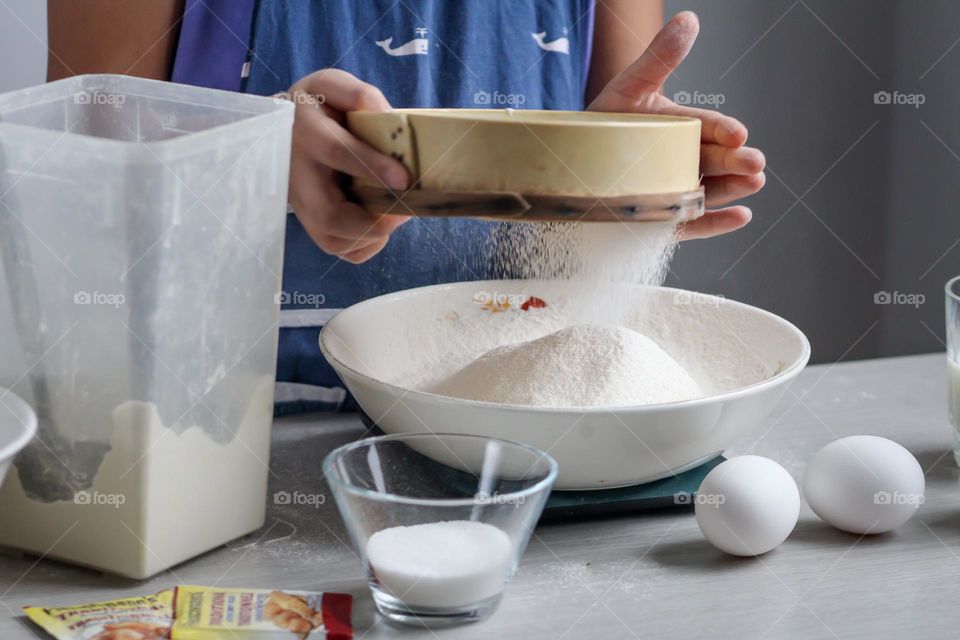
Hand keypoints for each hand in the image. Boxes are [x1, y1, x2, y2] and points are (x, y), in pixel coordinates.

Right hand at [285, 69, 410, 262]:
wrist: (282, 130)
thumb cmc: (317, 107)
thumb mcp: (331, 86)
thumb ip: (357, 94)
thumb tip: (384, 115)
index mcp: (305, 132)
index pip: (336, 152)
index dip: (372, 167)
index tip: (404, 179)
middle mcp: (298, 174)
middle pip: (330, 215)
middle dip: (373, 221)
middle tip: (405, 210)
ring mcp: (301, 204)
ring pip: (333, 239)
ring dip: (371, 235)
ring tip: (395, 214)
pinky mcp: (309, 222)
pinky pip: (336, 248)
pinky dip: (364, 245)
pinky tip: (378, 225)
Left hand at [589, 11, 765, 239]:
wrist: (570, 164)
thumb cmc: (602, 123)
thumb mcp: (629, 88)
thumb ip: (659, 58)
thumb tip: (690, 19)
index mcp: (680, 128)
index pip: (707, 128)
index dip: (724, 131)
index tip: (738, 133)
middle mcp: (682, 159)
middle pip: (714, 160)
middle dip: (737, 162)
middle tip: (755, 163)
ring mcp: (675, 190)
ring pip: (710, 191)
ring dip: (733, 189)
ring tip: (754, 183)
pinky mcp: (664, 219)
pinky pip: (693, 223)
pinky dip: (716, 222)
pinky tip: (741, 216)